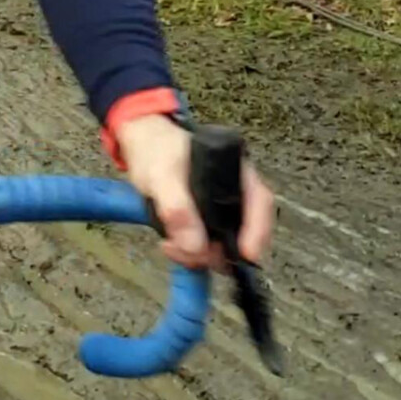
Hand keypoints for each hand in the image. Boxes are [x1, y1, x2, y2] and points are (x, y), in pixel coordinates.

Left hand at [115, 114, 273, 270]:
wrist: (140, 144)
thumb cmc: (156, 148)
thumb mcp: (162, 174)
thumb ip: (177, 207)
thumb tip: (196, 246)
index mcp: (236, 170)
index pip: (260, 203)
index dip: (258, 231)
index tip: (247, 255)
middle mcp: (235, 192)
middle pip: (245, 231)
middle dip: (219, 251)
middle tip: (192, 255)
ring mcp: (221, 209)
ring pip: (224, 245)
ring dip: (200, 254)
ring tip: (172, 246)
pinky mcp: (204, 223)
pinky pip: (205, 247)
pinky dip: (190, 252)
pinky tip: (172, 246)